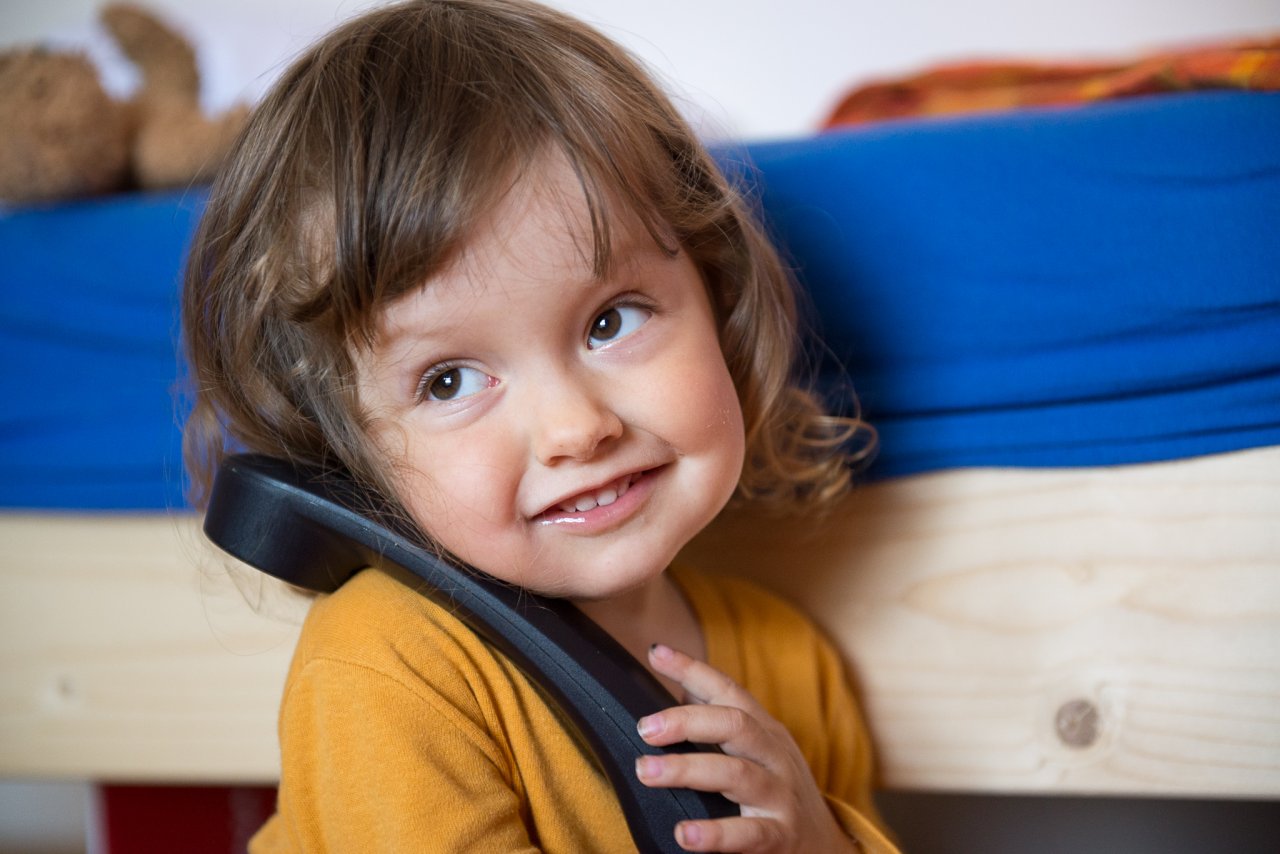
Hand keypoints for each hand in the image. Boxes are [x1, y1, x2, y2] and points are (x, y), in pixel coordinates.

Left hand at [634, 644, 859, 852]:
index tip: (657, 653)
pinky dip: (715, 834)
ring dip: (687, 770)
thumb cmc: (778, 790)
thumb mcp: (758, 750)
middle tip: (645, 728)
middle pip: (735, 724)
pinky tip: (684, 834)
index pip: (729, 690)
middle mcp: (774, 755)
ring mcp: (780, 795)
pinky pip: (749, 833)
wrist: (827, 844)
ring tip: (647, 771)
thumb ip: (722, 723)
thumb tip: (680, 690)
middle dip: (687, 721)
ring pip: (737, 773)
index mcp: (764, 731)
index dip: (693, 669)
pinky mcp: (782, 836)